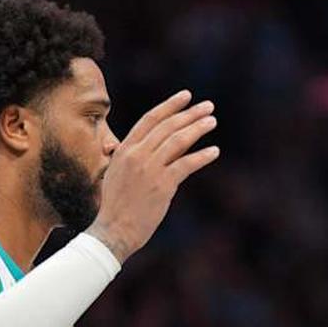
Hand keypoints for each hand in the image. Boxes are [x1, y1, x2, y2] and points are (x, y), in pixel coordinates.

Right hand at [86, 90, 219, 262]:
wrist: (113, 230)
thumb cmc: (115, 205)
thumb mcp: (115, 174)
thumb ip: (125, 157)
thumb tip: (130, 146)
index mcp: (124, 150)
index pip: (150, 119)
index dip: (169, 106)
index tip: (186, 96)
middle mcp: (136, 155)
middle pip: (167, 126)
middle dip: (189, 113)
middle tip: (208, 106)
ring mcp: (149, 169)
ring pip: (178, 141)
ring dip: (197, 128)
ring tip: (212, 121)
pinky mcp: (163, 185)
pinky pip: (186, 164)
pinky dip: (202, 156)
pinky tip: (214, 151)